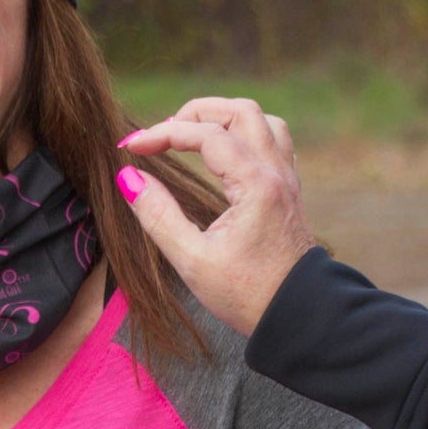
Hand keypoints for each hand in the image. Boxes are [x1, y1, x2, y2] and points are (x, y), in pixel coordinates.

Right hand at [115, 97, 316, 336]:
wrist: (299, 316)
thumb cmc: (247, 295)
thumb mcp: (192, 260)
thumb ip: (157, 215)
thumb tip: (128, 177)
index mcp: (255, 185)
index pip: (206, 134)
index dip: (163, 133)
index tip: (129, 147)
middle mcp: (276, 173)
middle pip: (239, 112)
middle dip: (195, 113)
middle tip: (161, 134)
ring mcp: (286, 180)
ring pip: (261, 121)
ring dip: (223, 119)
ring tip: (190, 135)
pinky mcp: (288, 191)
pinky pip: (272, 141)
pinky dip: (244, 134)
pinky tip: (223, 153)